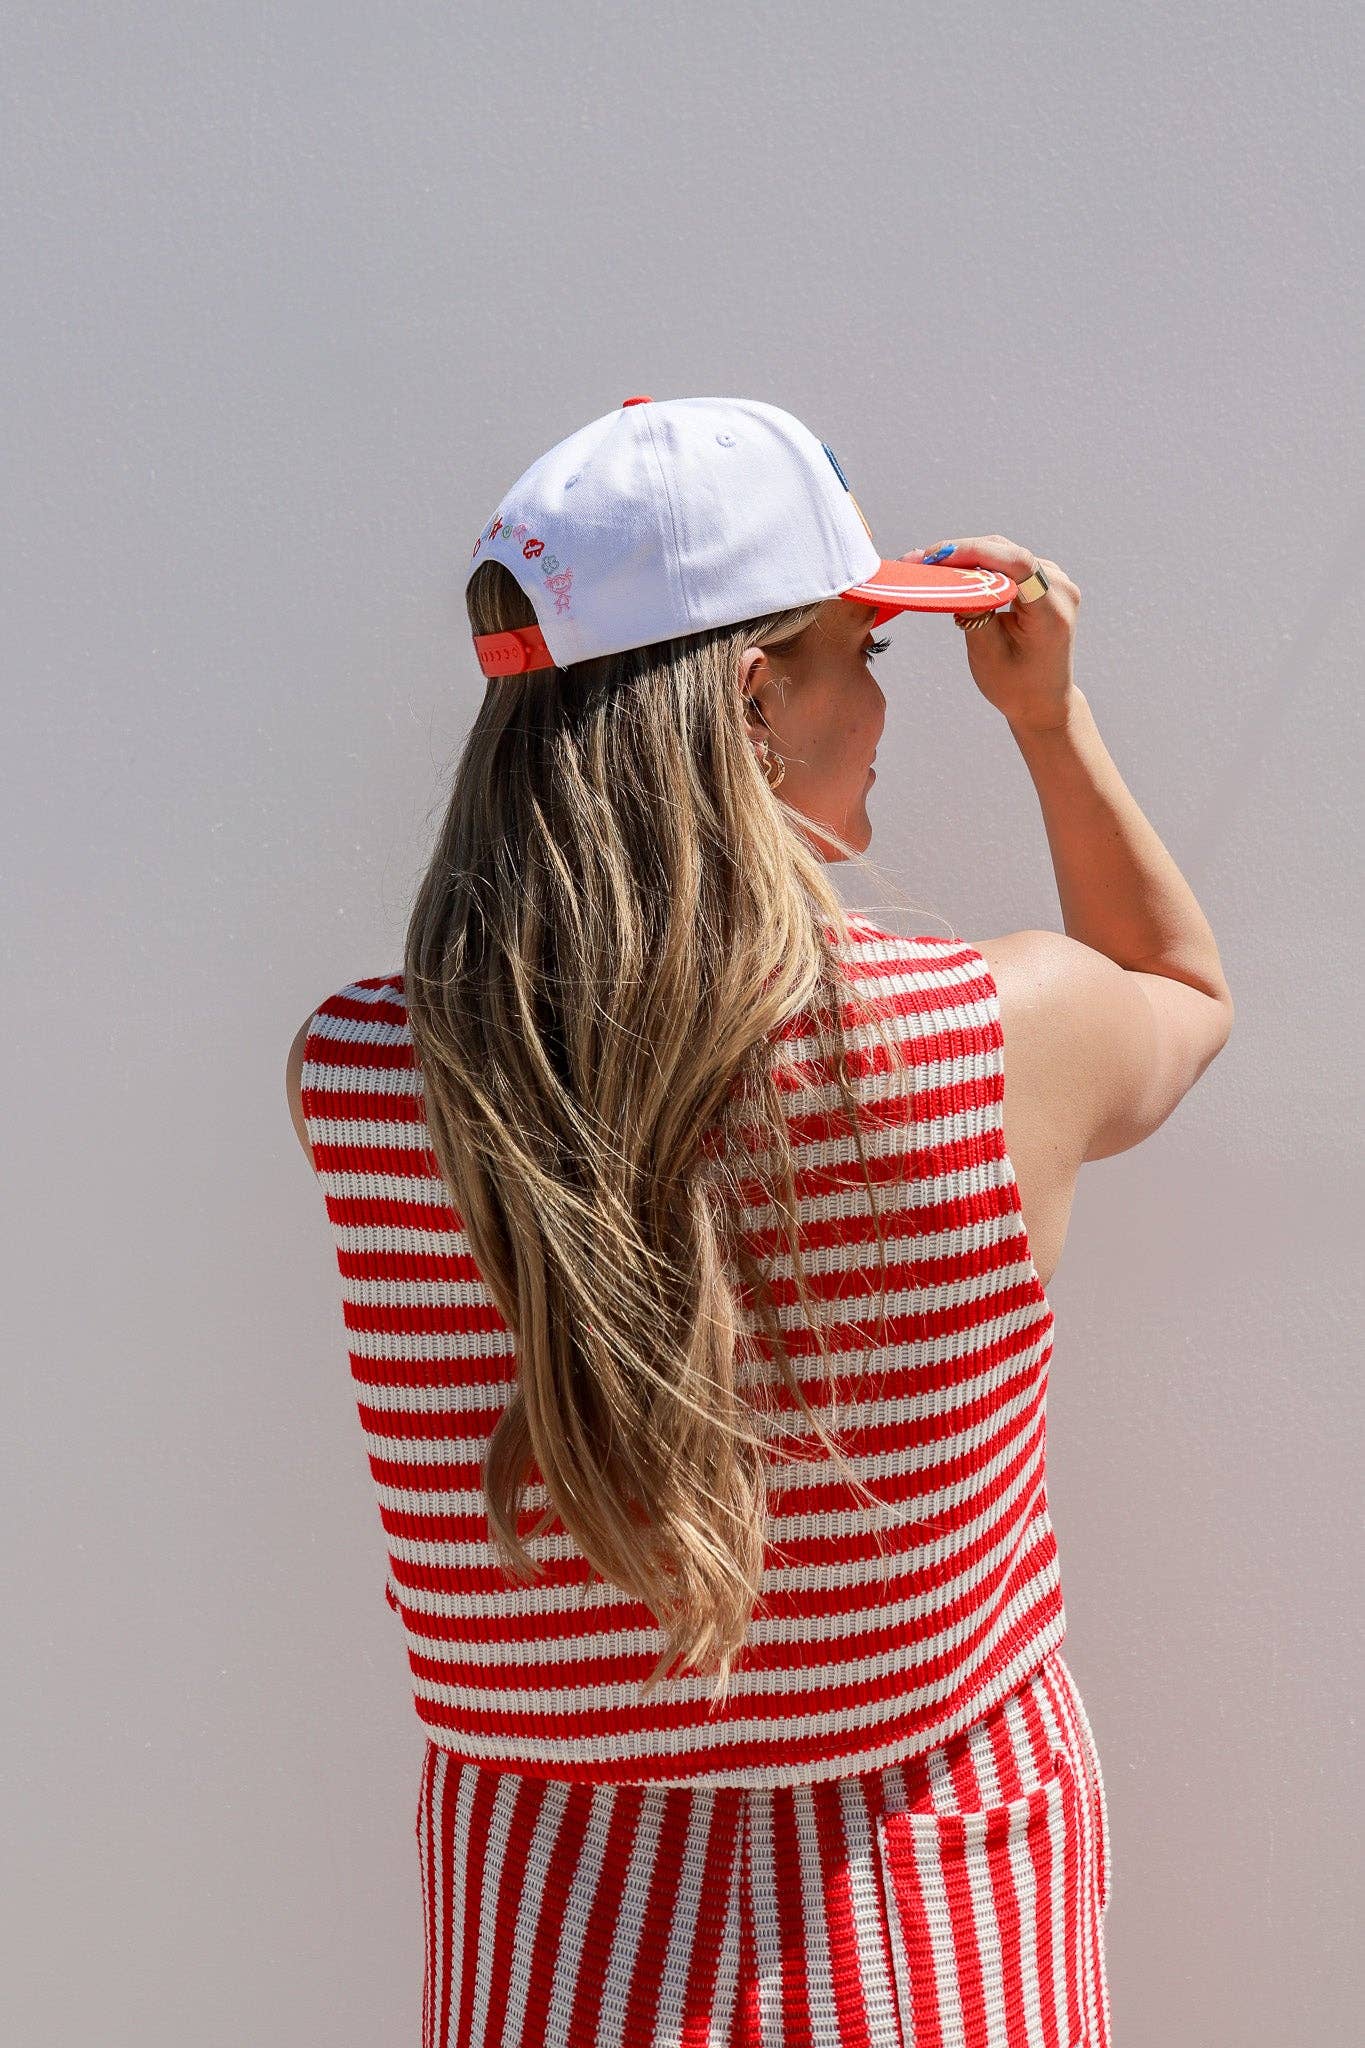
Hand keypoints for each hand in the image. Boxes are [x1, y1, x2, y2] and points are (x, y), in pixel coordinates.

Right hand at [900, 536, 1081, 730]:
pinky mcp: (1045, 581)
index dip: (975, 553)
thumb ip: (974, 613)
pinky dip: (979, 564)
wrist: (1043, 701)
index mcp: (1052, 611)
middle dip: (962, 552)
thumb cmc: (1017, 687)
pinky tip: (952, 569)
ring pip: (1005, 553)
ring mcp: (1056, 582)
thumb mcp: (989, 655)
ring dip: (967, 556)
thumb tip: (953, 579)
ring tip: (929, 564)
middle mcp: (1060, 589)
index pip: (1017, 564)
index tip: (936, 557)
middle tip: (919, 560)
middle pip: (1008, 553)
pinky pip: (1008, 563)